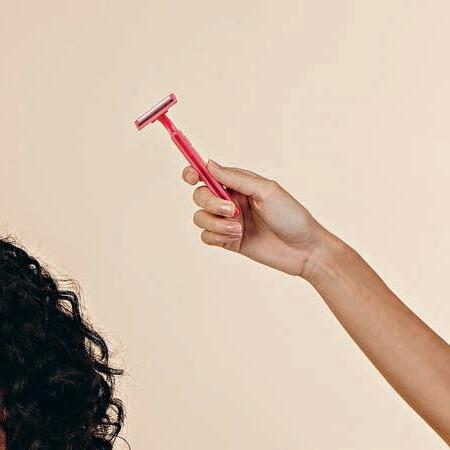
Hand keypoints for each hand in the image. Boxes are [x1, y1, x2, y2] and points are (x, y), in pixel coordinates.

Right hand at [182, 160, 324, 276]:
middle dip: (211, 203)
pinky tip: (236, 238)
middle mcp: (231, 201)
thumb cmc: (291, 216)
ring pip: (200, 217)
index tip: (191, 176)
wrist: (303, 250)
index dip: (194, 173)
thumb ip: (236, 178)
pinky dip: (216, 236)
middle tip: (231, 210)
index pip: (209, 174)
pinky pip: (206, 236)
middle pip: (200, 196)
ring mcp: (228, 222)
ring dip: (216, 223)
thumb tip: (209, 164)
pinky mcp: (227, 241)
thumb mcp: (266, 191)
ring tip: (239, 229)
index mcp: (239, 184)